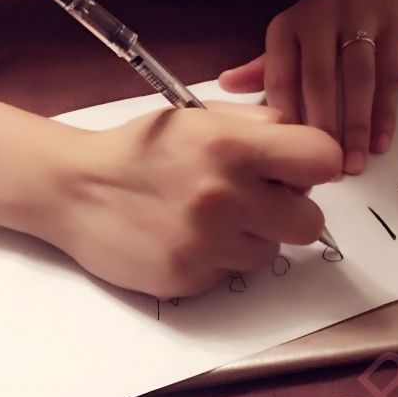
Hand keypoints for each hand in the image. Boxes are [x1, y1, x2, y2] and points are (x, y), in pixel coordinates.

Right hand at [40, 102, 341, 297]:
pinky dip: (219, 258)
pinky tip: (187, 238)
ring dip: (251, 237)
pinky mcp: (190, 278)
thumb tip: (305, 148)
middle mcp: (225, 197)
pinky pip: (232, 272)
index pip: (322, 159)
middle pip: (310, 222)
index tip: (297, 171)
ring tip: (210, 219)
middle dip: (291, 213)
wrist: (75, 190)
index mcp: (230, 147)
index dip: (315, 165)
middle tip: (258, 202)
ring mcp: (207, 243)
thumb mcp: (195, 118)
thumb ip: (256, 126)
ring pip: (271, 252)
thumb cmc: (140, 149)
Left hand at [219, 0, 397, 175]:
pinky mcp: (392, 25)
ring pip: (359, 79)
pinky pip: (389, 75)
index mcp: (286, 28)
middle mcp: (319, 19)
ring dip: (357, 124)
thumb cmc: (323, 25)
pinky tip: (381, 144)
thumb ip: (263, 68)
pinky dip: (385, 113)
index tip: (288, 155)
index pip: (281, 77)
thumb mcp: (291, 41)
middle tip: (324, 167)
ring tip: (355, 164)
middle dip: (323, 125)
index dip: (286, 118)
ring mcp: (358, 19)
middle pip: (320, 78)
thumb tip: (224, 85)